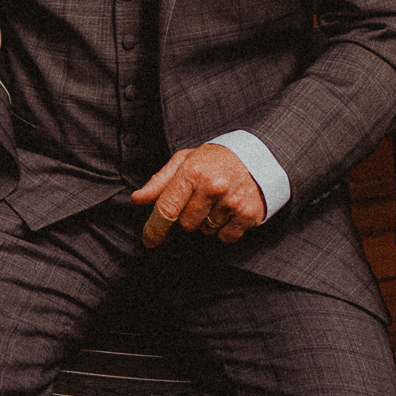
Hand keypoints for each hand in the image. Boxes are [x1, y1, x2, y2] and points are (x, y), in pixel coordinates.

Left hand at [131, 144, 267, 245]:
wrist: (257, 155)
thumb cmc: (214, 160)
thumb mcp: (184, 161)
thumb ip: (159, 182)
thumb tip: (138, 199)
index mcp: (192, 172)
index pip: (167, 207)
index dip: (155, 227)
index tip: (149, 240)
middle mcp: (212, 187)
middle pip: (185, 224)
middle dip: (187, 216)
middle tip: (199, 199)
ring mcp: (231, 201)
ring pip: (205, 231)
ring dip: (206, 221)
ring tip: (216, 201)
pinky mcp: (247, 214)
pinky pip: (225, 237)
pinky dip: (224, 229)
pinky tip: (228, 210)